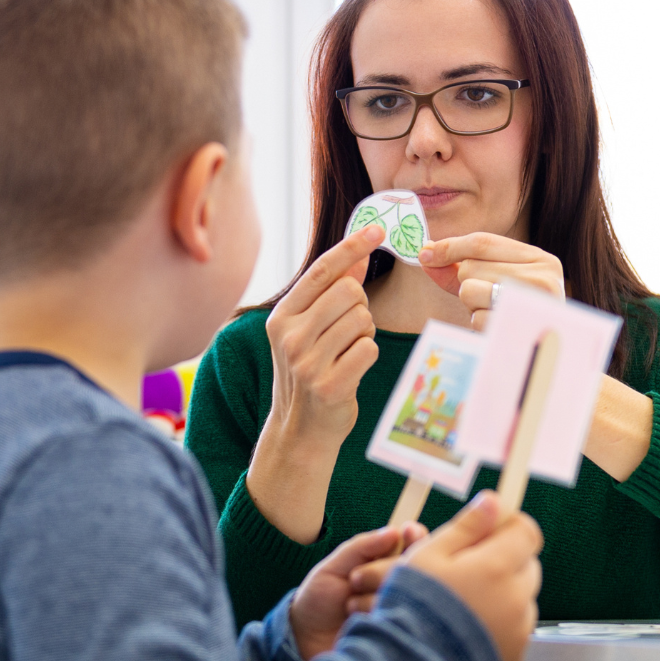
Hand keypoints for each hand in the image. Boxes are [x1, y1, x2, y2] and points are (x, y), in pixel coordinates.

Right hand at [265, 224, 384, 440]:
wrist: (299, 430)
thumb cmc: (308, 372)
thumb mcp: (309, 329)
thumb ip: (330, 292)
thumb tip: (358, 256)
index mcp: (281, 316)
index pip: (322, 270)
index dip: (352, 247)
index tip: (378, 230)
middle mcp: (289, 336)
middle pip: (349, 291)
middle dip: (360, 306)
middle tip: (348, 330)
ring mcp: (306, 362)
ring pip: (362, 320)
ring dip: (364, 334)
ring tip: (346, 353)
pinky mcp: (329, 385)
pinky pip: (369, 350)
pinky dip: (367, 356)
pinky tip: (351, 370)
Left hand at [290, 523, 424, 660]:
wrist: (306, 640)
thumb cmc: (320, 599)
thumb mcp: (334, 567)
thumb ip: (362, 547)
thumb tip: (395, 532)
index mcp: (387, 563)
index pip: (415, 544)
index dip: (416, 536)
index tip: (409, 532)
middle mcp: (401, 585)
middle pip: (417, 566)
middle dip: (385, 569)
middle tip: (355, 580)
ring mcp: (403, 610)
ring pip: (409, 592)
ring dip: (375, 595)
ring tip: (349, 607)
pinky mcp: (400, 633)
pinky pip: (402, 618)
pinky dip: (378, 614)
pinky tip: (359, 619)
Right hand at [393, 492, 544, 660]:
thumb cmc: (414, 608)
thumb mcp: (429, 556)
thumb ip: (466, 527)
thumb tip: (492, 501)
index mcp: (497, 567)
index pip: (526, 532)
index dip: (508, 526)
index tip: (490, 530)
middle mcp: (517, 598)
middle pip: (526, 565)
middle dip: (504, 561)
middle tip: (469, 569)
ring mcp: (518, 630)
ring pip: (522, 599)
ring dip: (503, 594)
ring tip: (464, 603)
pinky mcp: (515, 655)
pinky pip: (515, 629)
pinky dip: (499, 624)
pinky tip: (468, 628)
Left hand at [417, 233, 564, 330]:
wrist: (547, 353)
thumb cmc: (516, 313)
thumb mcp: (497, 282)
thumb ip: (461, 268)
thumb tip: (425, 254)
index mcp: (539, 259)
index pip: (482, 242)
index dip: (449, 247)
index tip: (424, 254)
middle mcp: (542, 276)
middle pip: (470, 267)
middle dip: (465, 284)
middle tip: (485, 299)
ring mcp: (531, 303)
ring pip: (468, 289)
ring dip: (471, 304)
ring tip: (491, 312)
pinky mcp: (518, 327)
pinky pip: (475, 318)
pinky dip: (478, 324)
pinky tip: (495, 326)